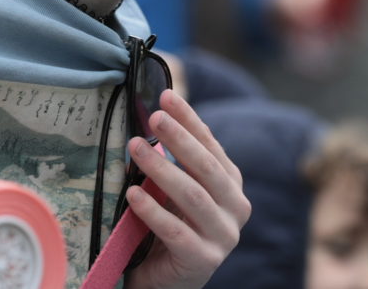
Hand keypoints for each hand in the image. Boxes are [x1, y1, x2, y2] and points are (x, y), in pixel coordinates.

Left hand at [124, 90, 250, 288]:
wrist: (168, 278)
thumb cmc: (172, 221)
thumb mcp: (177, 185)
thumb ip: (176, 157)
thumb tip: (156, 112)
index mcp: (231, 183)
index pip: (210, 144)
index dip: (189, 119)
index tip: (166, 96)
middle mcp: (235, 208)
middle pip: (205, 167)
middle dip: (178, 138)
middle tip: (153, 118)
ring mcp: (223, 236)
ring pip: (192, 196)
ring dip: (160, 169)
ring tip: (135, 147)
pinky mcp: (203, 261)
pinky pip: (176, 231)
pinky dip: (152, 210)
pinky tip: (132, 193)